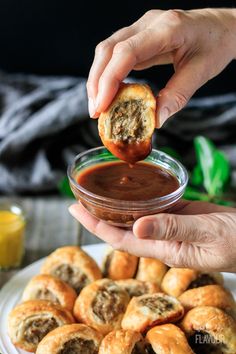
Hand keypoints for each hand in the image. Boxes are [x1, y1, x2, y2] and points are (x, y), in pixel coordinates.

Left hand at [69, 200, 235, 271]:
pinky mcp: (180, 216)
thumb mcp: (205, 233)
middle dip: (98, 216)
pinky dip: (140, 199)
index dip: (95, 226)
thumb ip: (173, 228)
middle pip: (122, 229)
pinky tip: (133, 189)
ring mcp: (170, 229)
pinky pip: (154, 208)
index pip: (119, 239)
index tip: (75, 211)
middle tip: (78, 199)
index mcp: (164, 249)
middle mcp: (162, 240)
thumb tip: (136, 227)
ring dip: (117, 207)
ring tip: (99, 192)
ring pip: (136, 218)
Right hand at [87, 8, 235, 125]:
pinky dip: (108, 75)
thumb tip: (154, 120)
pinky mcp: (139, 36)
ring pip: (107, 50)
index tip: (101, 107)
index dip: (108, 81)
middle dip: (96, 82)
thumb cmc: (215, 44)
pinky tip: (110, 93)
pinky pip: (116, 54)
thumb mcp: (201, 72)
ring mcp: (142, 28)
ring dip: (98, 79)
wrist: (222, 27)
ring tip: (99, 106)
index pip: (126, 53)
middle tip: (95, 112)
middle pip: (108, 49)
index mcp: (166, 28)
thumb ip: (177, 96)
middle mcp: (148, 23)